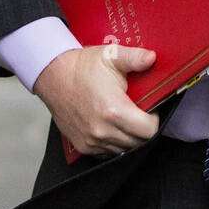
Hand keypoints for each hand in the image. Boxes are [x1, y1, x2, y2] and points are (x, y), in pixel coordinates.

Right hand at [31, 45, 159, 157]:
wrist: (53, 76)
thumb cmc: (82, 66)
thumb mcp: (111, 55)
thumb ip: (135, 57)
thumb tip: (152, 58)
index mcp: (114, 110)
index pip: (149, 130)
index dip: (155, 118)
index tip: (151, 108)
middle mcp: (102, 131)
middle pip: (139, 142)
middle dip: (144, 128)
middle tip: (141, 111)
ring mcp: (91, 141)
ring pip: (124, 150)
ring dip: (130, 137)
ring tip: (127, 117)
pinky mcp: (83, 146)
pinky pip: (109, 153)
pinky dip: (116, 143)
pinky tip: (114, 126)